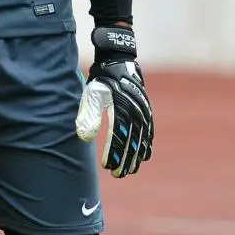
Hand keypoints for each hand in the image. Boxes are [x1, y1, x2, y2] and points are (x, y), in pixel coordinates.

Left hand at [75, 26, 153, 177]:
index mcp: (120, 108)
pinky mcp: (147, 109)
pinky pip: (149, 131)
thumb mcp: (91, 92)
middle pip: (132, 142)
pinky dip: (147, 145)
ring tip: (130, 170)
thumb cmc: (101, 78)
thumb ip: (88, 114)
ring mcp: (144, 111)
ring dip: (137, 156)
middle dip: (126, 160)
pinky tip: (144, 155)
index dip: (114, 154)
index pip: (118, 138)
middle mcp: (135, 111)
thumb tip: (84, 137)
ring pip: (143, 140)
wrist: (118, 59)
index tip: (108, 167)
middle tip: (118, 174)